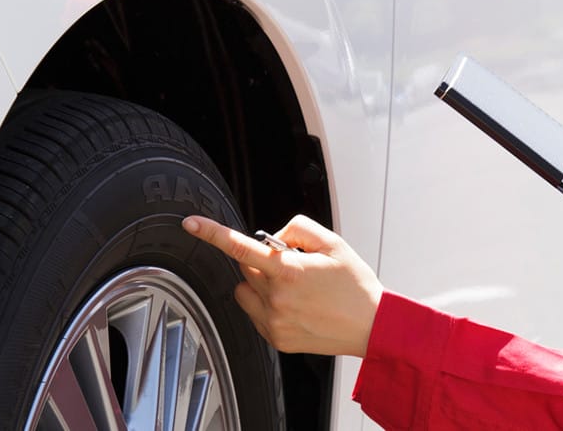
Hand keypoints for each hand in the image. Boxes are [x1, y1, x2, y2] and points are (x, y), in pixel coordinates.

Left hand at [184, 214, 383, 357]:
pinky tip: (296, 306)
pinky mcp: (276, 338)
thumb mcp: (332, 243)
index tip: (190, 224)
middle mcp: (276, 298)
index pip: (240, 247)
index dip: (212, 233)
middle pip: (245, 267)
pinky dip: (267, 305)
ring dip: (259, 283)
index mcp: (288, 271)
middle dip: (262, 260)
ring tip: (293, 289)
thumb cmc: (354, 284)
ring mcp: (274, 322)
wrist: (371, 327)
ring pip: (245, 291)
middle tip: (293, 265)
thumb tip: (273, 237)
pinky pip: (255, 313)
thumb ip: (298, 229)